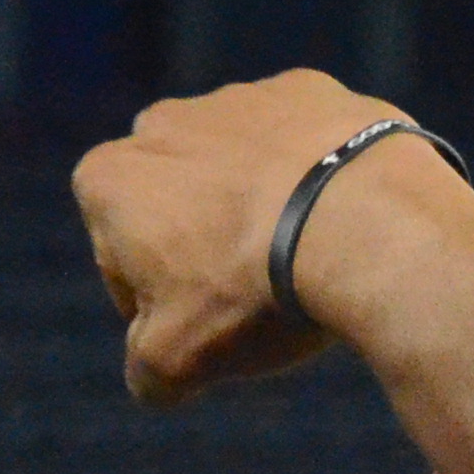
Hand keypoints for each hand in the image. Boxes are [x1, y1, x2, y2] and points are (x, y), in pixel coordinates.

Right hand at [76, 71, 464, 404]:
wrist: (365, 227)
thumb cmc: (256, 293)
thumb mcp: (180, 358)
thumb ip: (147, 371)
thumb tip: (151, 382)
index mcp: (108, 178)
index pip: (121, 261)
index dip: (163, 308)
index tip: (211, 329)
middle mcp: (161, 123)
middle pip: (181, 208)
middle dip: (211, 248)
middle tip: (264, 298)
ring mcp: (238, 99)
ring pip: (245, 172)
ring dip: (268, 209)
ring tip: (314, 260)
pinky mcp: (311, 92)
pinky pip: (311, 145)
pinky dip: (324, 177)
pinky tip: (351, 219)